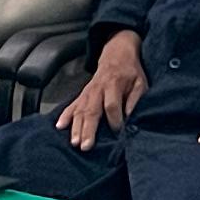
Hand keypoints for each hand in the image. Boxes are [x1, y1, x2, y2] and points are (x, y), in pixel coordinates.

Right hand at [58, 34, 149, 152]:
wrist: (116, 54)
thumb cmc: (130, 71)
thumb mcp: (140, 82)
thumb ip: (136, 99)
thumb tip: (130, 117)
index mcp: (113, 84)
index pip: (112, 105)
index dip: (114, 119)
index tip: (117, 132)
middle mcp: (97, 89)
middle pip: (91, 110)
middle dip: (88, 129)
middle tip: (85, 145)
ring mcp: (87, 92)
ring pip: (80, 111)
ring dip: (76, 127)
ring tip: (74, 142)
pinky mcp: (82, 94)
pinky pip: (71, 105)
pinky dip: (65, 116)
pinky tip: (59, 126)